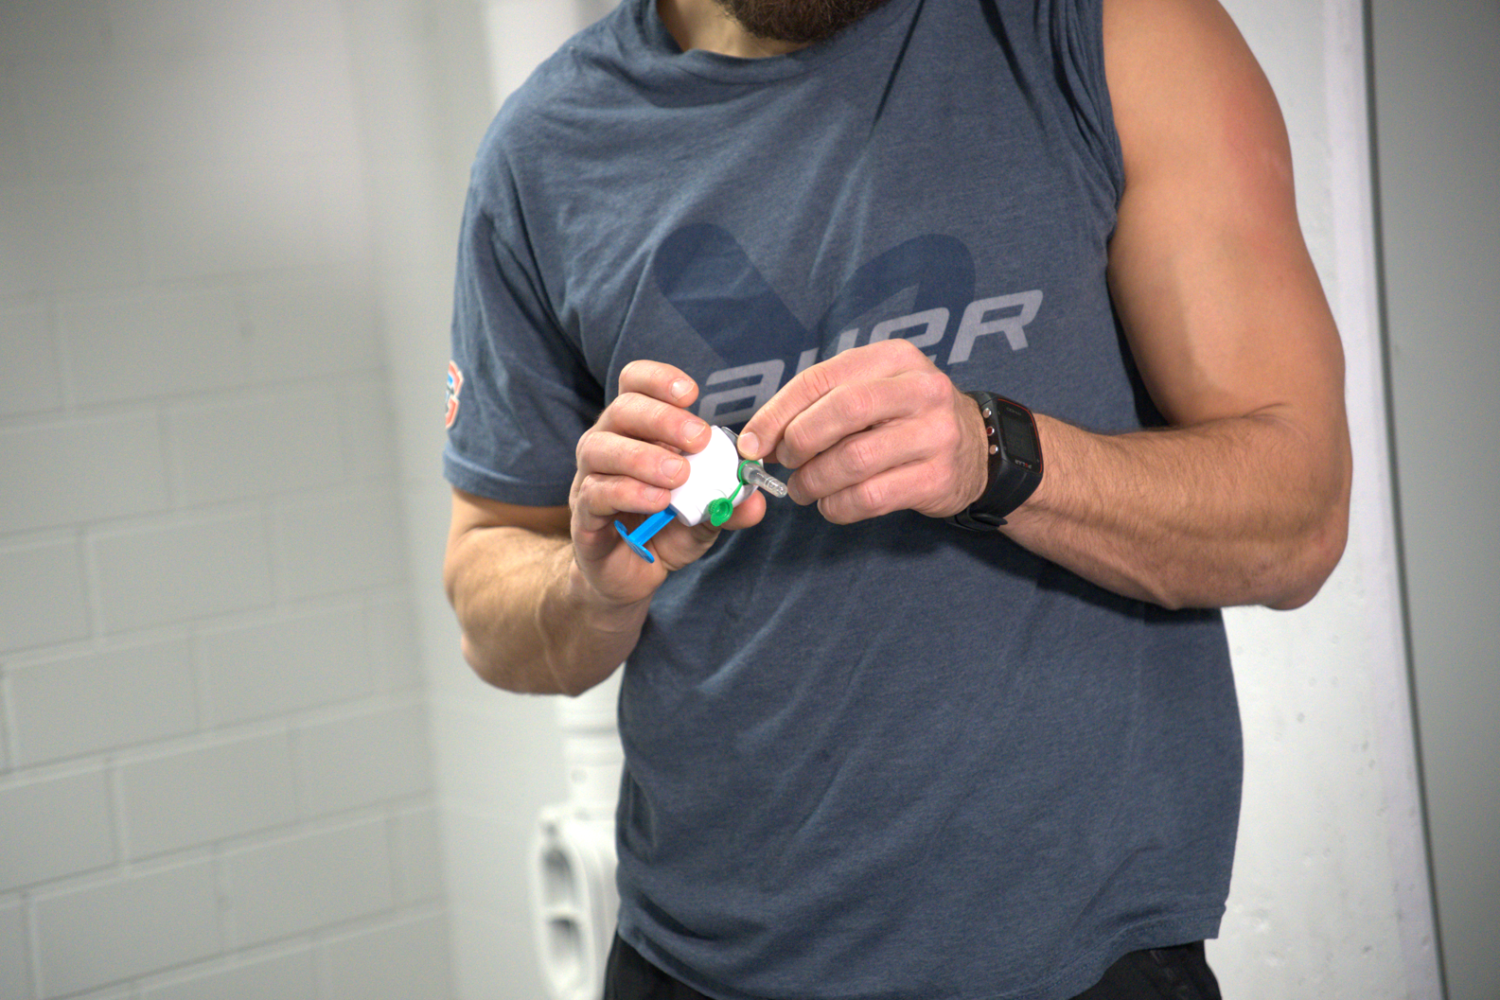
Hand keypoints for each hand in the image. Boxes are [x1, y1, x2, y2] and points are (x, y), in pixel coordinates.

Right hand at [569, 361, 767, 606]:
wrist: (631, 576)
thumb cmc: (664, 530)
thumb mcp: (705, 516)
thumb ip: (727, 504)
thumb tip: (756, 501)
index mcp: (636, 430)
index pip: (635, 384)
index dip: (658, 379)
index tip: (691, 393)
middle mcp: (607, 444)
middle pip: (622, 409)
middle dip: (663, 419)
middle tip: (698, 440)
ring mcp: (589, 477)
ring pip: (601, 448)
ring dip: (644, 457)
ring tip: (678, 476)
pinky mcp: (583, 514)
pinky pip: (596, 493)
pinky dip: (629, 493)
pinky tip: (658, 501)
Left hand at [738, 339, 988, 523]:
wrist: (978, 448)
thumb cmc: (905, 419)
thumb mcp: (871, 393)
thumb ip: (817, 407)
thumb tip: (757, 441)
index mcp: (893, 358)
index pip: (820, 379)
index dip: (776, 414)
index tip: (753, 442)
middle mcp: (920, 389)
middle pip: (840, 413)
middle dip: (798, 443)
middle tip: (785, 463)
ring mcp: (934, 434)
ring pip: (853, 460)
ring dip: (814, 481)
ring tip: (804, 489)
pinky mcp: (937, 477)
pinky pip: (871, 497)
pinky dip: (838, 506)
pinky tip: (831, 504)